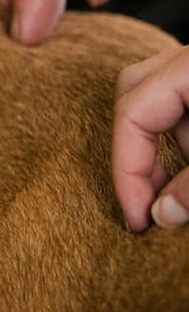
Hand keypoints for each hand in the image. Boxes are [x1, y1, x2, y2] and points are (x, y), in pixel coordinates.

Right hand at [114, 46, 188, 230]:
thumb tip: (164, 214)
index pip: (133, 114)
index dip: (129, 171)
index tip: (138, 219)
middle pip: (133, 92)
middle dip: (136, 150)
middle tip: (151, 199)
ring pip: (164, 100)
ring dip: (170, 147)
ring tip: (187, 189)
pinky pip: (187, 101)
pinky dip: (187, 134)